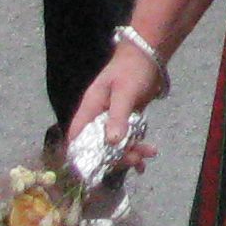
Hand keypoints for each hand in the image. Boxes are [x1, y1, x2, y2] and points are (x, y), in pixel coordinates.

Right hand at [63, 46, 165, 177]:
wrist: (149, 54)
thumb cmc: (132, 69)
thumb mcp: (125, 92)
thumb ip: (118, 116)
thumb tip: (112, 142)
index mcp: (90, 109)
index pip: (77, 138)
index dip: (81, 156)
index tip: (96, 171)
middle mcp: (97, 117)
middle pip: (98, 146)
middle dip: (116, 156)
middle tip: (136, 159)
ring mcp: (111, 119)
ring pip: (115, 145)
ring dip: (130, 153)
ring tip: (148, 155)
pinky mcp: (125, 120)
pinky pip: (127, 139)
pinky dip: (136, 148)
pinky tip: (146, 157)